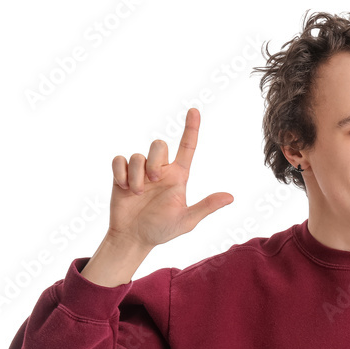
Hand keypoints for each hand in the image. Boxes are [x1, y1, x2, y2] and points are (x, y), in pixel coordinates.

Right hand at [109, 107, 232, 248]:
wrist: (134, 238)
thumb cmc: (162, 229)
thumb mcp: (187, 220)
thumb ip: (206, 206)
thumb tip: (230, 197)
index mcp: (178, 176)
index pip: (187, 147)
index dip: (191, 129)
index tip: (195, 110)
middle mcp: (160, 170)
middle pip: (158, 145)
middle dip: (154, 162)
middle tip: (153, 182)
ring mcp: (140, 172)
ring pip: (137, 155)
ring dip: (136, 176)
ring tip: (137, 193)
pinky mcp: (121, 174)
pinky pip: (119, 160)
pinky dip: (121, 174)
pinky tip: (123, 189)